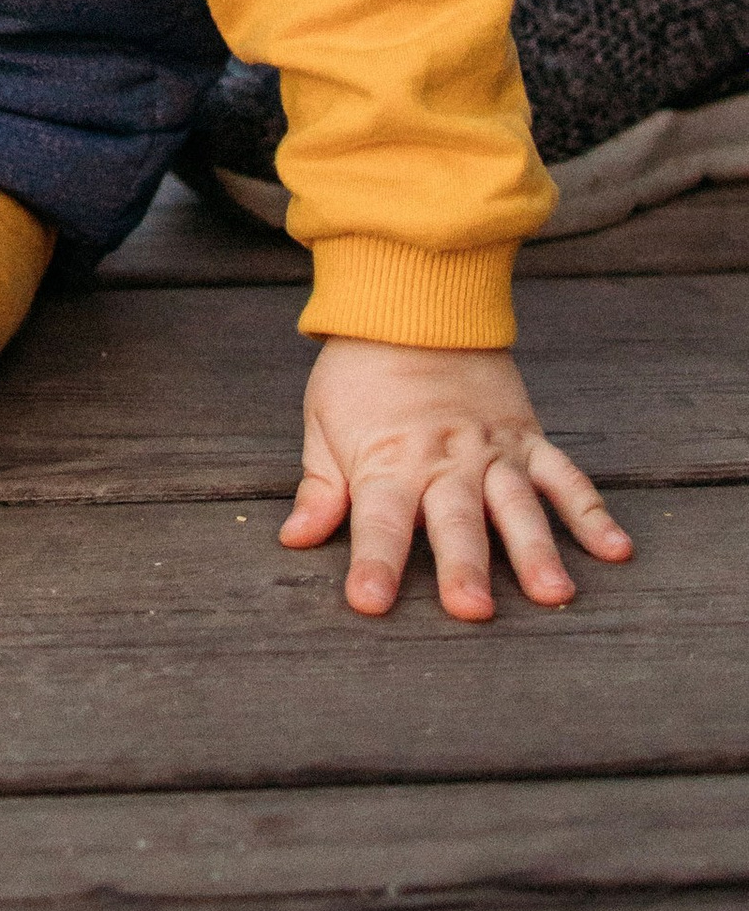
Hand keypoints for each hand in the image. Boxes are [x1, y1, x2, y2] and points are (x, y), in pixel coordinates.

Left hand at [284, 336, 630, 621]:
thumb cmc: (361, 370)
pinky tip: (616, 550)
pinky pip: (566, 477)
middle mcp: (444, 461)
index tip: (369, 603)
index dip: (373, 563)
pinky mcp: (527, 438)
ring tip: (553, 593)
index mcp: (387, 461)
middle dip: (462, 566)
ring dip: (534, 549)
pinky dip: (593, 513)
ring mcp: (492, 451)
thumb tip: (294, 539)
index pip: (377, 522)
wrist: (413, 299)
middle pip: (454, 521)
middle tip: (473, 611)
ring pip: (517, 505)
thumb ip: (320, 488)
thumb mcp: (324, 422)